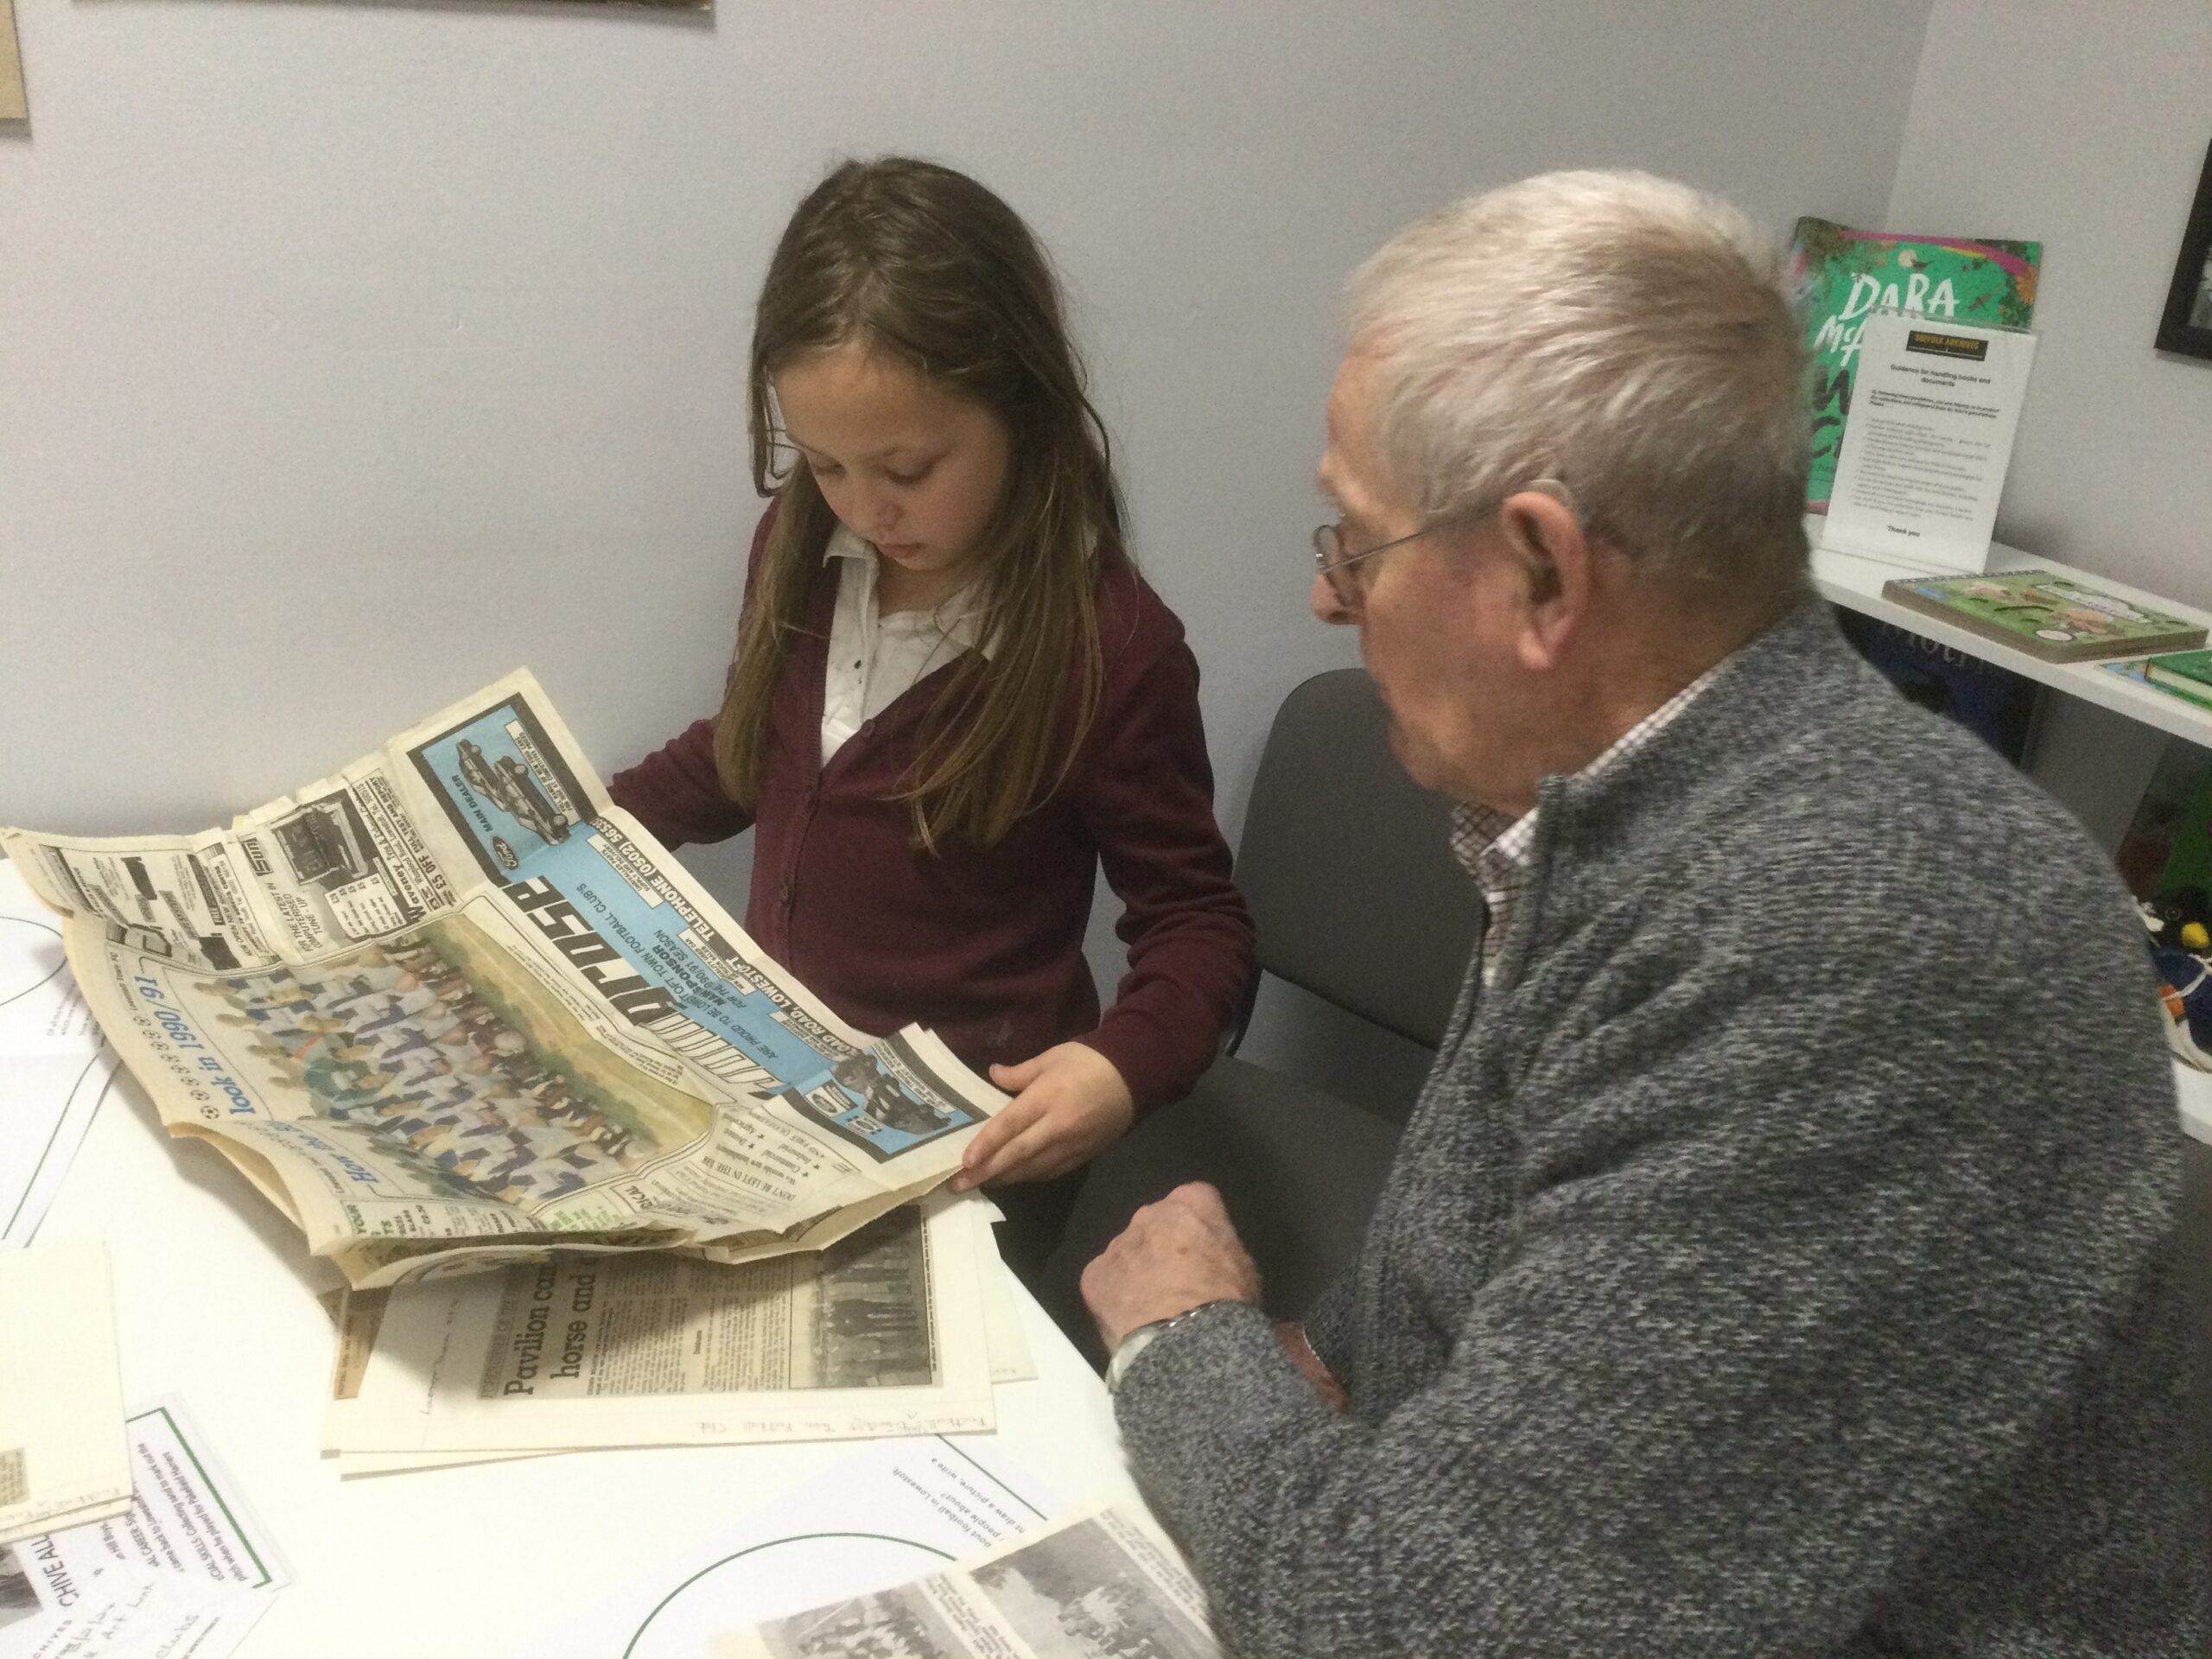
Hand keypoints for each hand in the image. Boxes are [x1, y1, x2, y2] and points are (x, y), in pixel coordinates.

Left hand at [952, 1042, 1135, 1190]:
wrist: (1135, 1077)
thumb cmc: (1089, 1061)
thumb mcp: (1052, 1057)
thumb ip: (1020, 1072)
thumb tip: (992, 1074)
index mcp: (1047, 1097)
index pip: (1010, 1125)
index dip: (986, 1144)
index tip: (964, 1161)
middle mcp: (1058, 1126)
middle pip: (1017, 1154)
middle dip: (986, 1171)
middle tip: (959, 1184)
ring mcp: (1072, 1145)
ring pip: (1032, 1168)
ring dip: (1004, 1177)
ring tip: (979, 1183)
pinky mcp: (1084, 1155)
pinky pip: (1051, 1172)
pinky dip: (1029, 1176)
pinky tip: (1013, 1178)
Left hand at [1079, 1181, 1260, 1351]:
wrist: (1189, 1340)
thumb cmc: (1226, 1301)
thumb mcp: (1244, 1268)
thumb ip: (1220, 1249)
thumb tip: (1210, 1260)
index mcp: (1191, 1203)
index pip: (1195, 1200)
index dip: (1199, 1228)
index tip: (1205, 1252)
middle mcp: (1149, 1214)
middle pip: (1155, 1223)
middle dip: (1162, 1245)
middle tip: (1176, 1280)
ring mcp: (1118, 1244)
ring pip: (1127, 1252)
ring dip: (1137, 1270)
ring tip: (1152, 1306)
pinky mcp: (1094, 1275)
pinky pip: (1104, 1280)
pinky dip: (1114, 1296)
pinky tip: (1129, 1319)